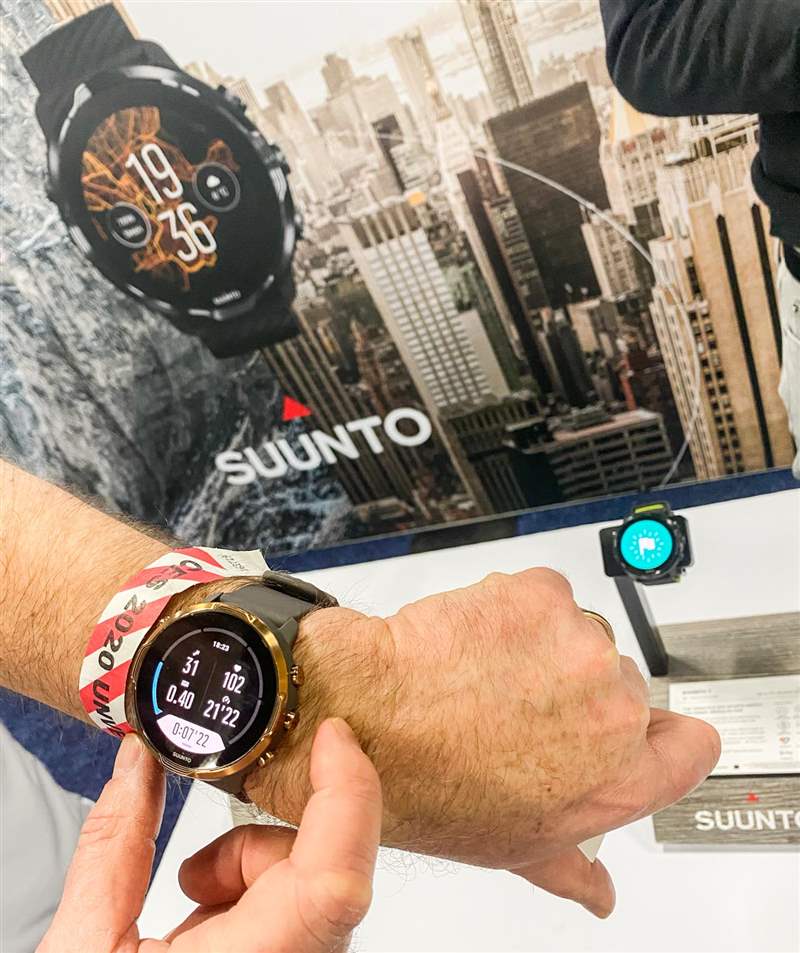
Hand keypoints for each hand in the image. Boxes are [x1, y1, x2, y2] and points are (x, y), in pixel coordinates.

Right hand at [40, 719, 380, 952]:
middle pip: (321, 869)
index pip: (336, 879)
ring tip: (189, 910)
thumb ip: (116, 843)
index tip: (334, 736)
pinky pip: (308, 907)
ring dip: (252, 872)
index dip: (350, 794)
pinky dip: (258, 894)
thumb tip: (138, 760)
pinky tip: (208, 927)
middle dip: (258, 846)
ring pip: (314, 884)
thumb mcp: (85, 951)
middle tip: (191, 880)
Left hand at [256, 569, 720, 917]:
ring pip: (576, 632)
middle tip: (518, 705)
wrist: (365, 715)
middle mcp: (611, 711)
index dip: (657, 733)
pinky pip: (541, 594)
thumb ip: (571, 866)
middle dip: (575, 687)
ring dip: (538, 643)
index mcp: (617, 779)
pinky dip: (509, 607)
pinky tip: (473, 641)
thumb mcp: (510, 844)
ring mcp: (578, 647)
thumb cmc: (425, 783)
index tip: (630, 726)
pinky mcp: (540, 595)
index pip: (689, 745)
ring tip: (485, 674)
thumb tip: (597, 892)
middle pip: (622, 681)